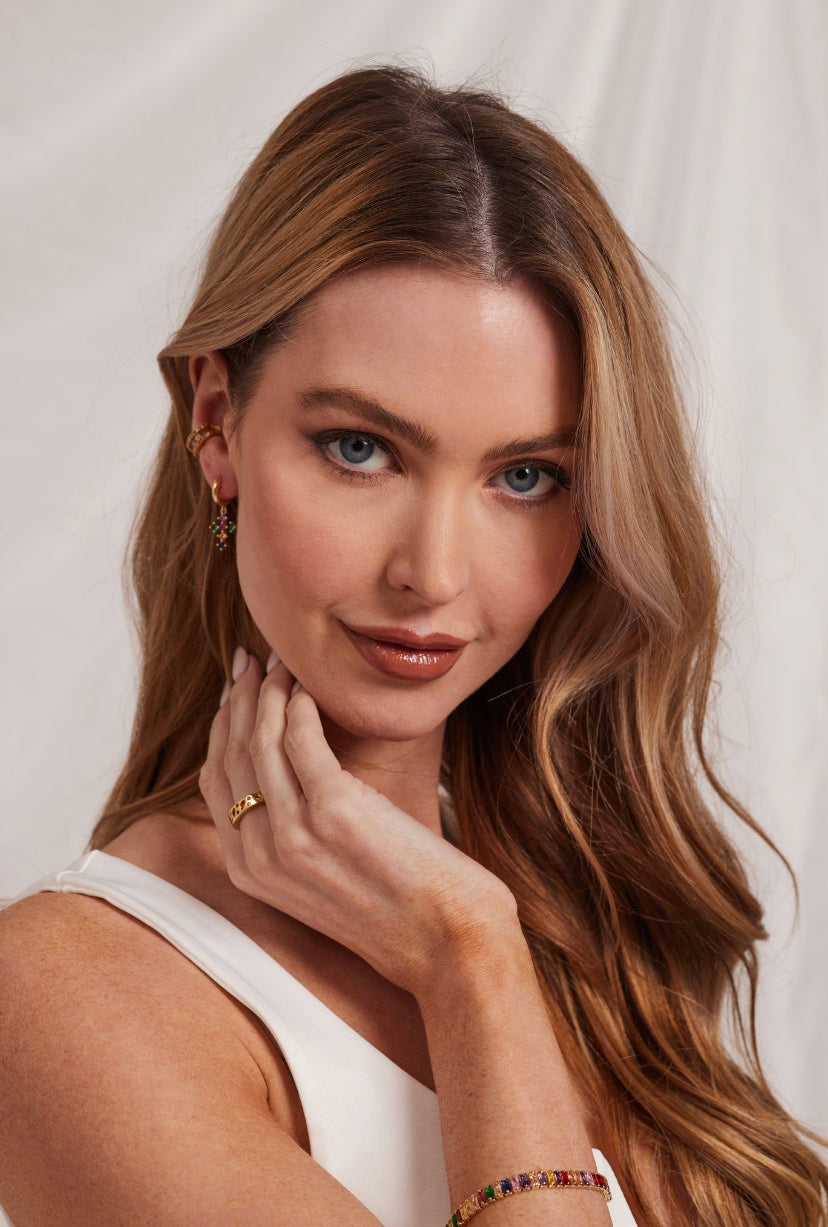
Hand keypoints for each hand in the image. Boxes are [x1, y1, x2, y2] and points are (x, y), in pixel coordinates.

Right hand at [198, 647, 517, 998]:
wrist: (448, 943)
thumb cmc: (396, 909)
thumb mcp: (321, 882)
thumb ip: (292, 839)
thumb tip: (286, 780)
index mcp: (250, 872)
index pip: (215, 781)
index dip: (221, 728)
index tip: (233, 692)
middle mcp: (260, 855)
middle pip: (230, 754)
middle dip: (236, 698)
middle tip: (249, 661)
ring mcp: (293, 834)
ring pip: (259, 739)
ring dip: (266, 691)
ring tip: (281, 663)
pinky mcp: (334, 811)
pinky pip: (300, 739)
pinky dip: (298, 705)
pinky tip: (307, 689)